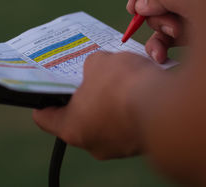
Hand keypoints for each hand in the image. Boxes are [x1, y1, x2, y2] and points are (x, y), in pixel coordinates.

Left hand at [33, 51, 161, 159]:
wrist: (168, 108)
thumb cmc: (122, 85)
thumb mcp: (98, 63)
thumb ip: (89, 67)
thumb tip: (95, 69)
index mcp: (70, 128)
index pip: (43, 118)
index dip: (43, 101)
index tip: (49, 89)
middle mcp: (90, 144)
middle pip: (75, 119)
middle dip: (80, 99)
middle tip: (86, 81)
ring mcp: (115, 148)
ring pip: (102, 122)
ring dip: (105, 105)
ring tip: (113, 84)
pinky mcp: (136, 145)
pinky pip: (123, 125)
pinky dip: (124, 111)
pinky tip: (131, 94)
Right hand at [127, 0, 194, 62]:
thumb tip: (140, 5)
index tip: (135, 4)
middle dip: (154, 12)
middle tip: (167, 22)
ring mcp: (186, 10)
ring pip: (157, 17)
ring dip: (158, 31)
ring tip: (174, 36)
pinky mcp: (190, 31)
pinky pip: (164, 37)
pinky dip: (159, 47)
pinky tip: (159, 56)